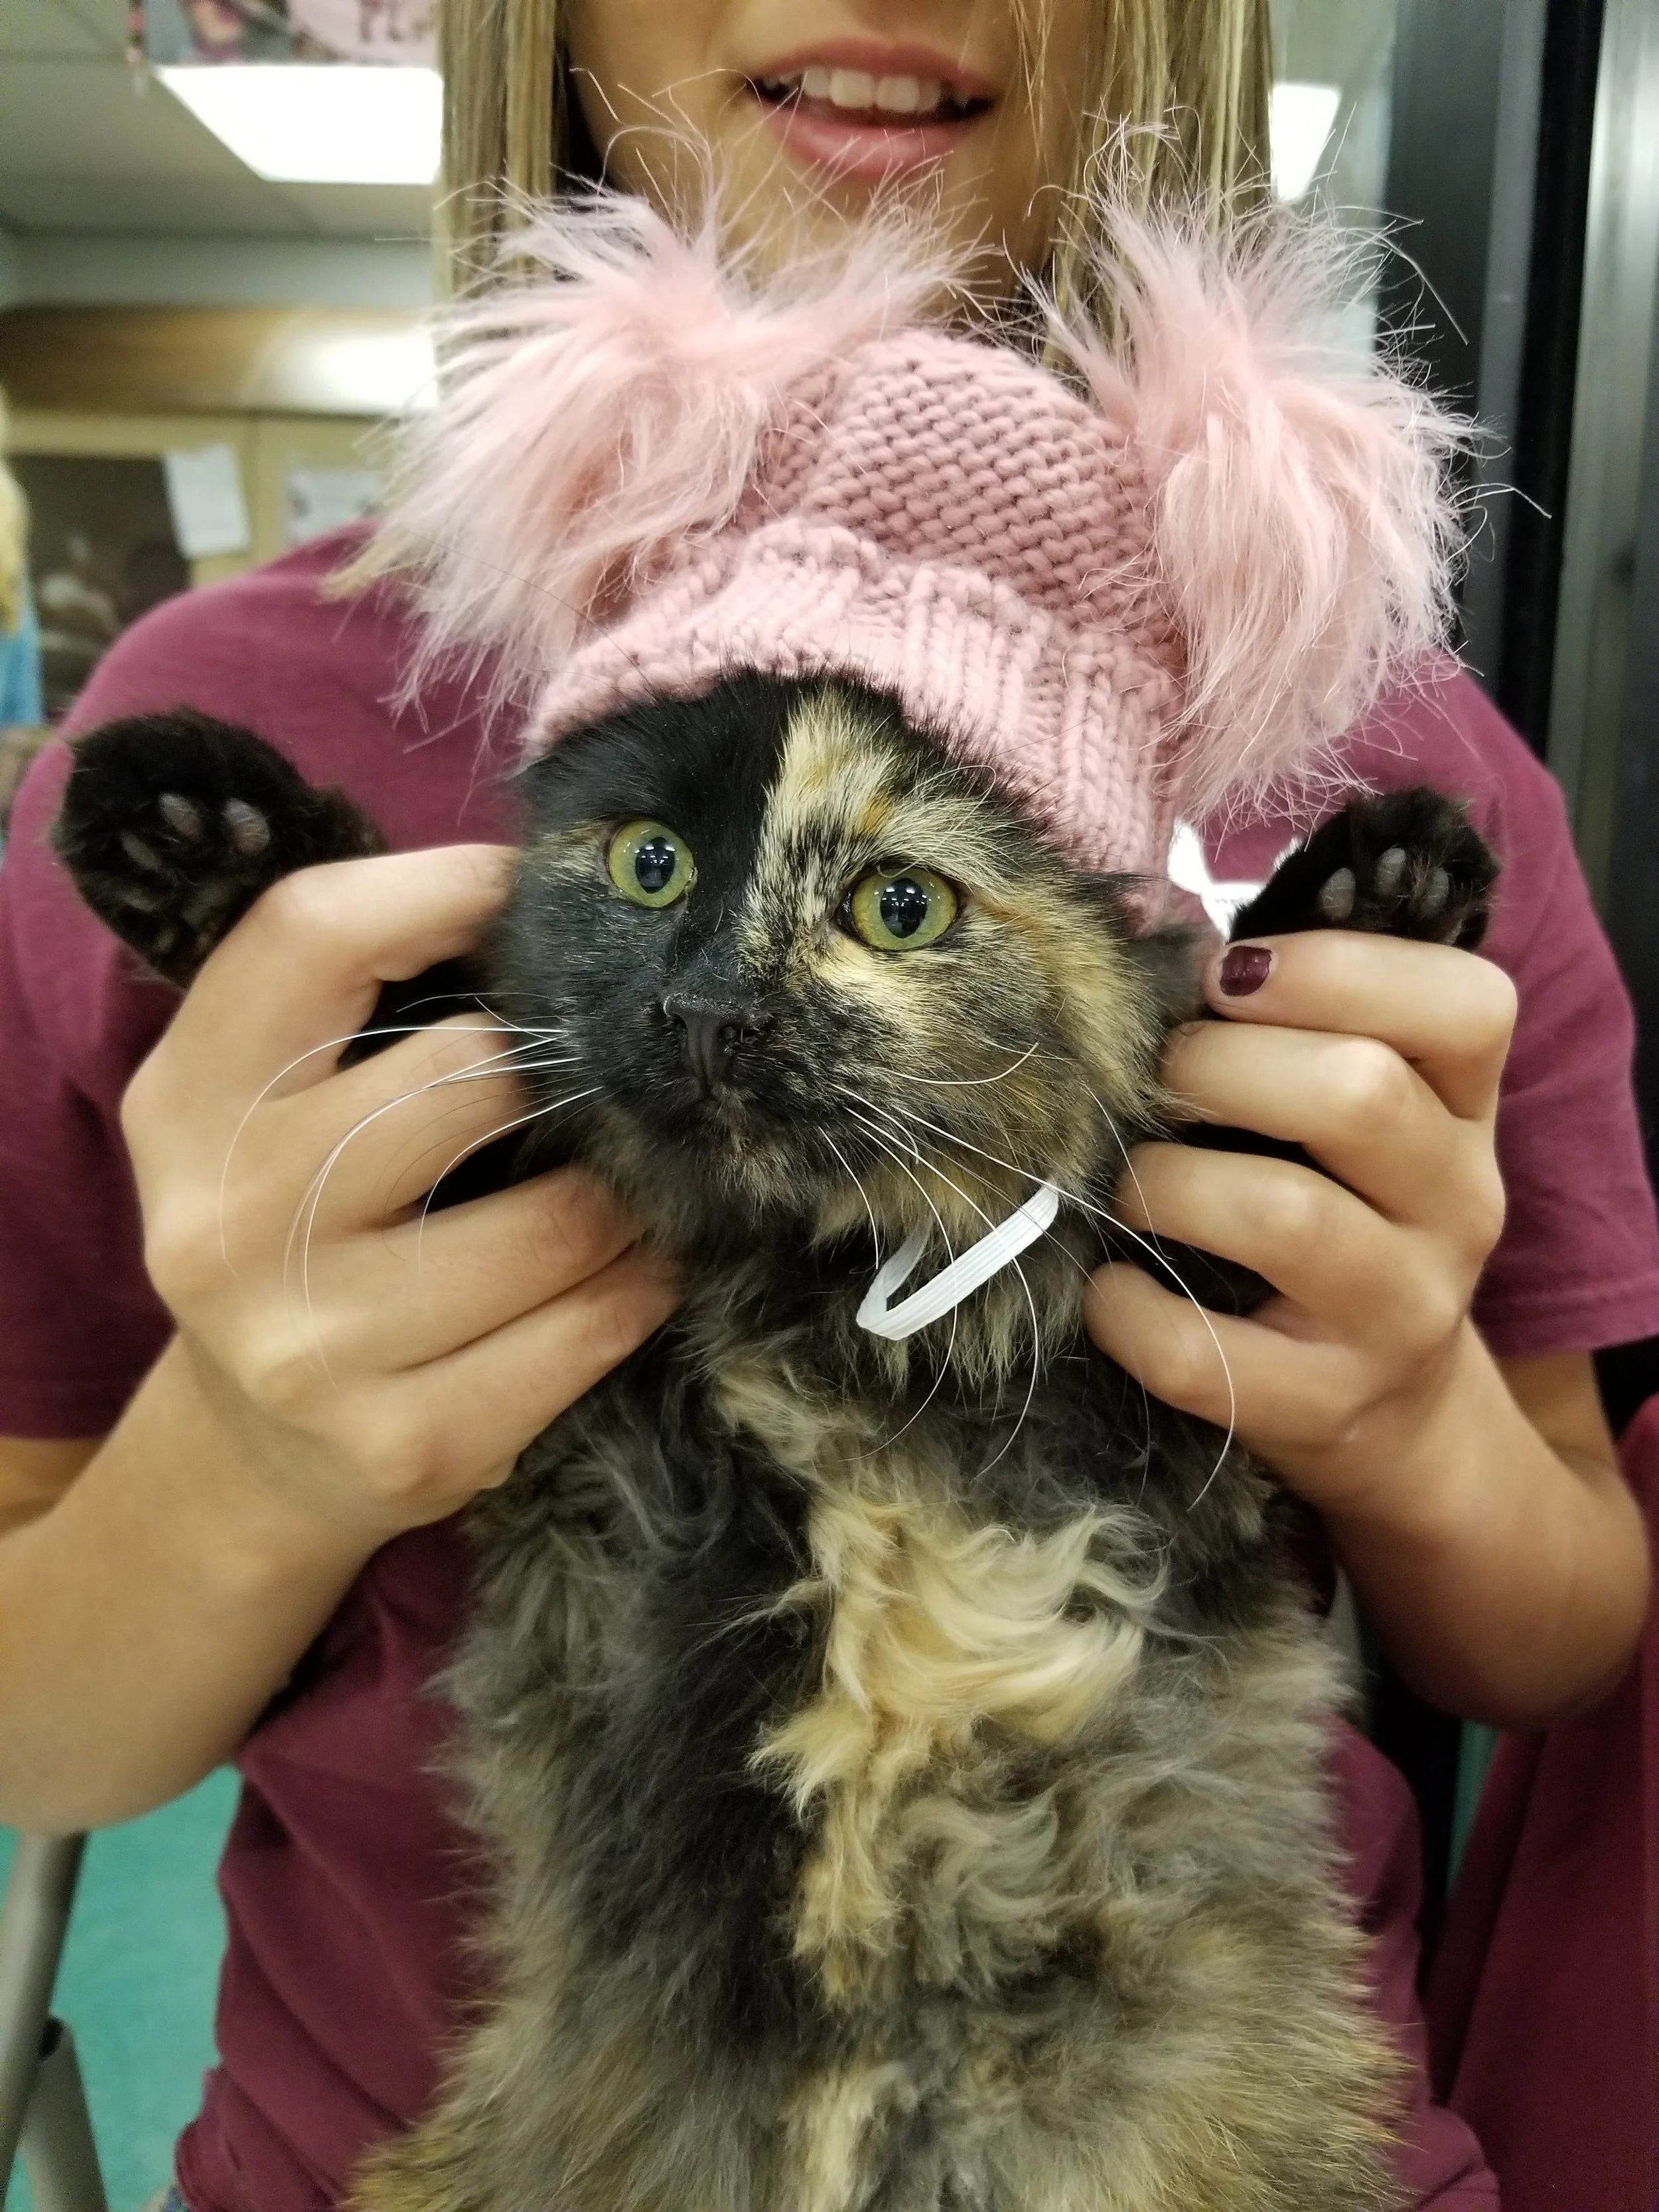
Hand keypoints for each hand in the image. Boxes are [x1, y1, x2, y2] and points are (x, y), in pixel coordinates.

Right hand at [121, 844, 678, 1564]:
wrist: (261, 1453)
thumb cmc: (307, 1228)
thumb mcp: (276, 1107)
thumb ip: (364, 1004)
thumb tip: (557, 898)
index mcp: (188, 1101)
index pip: (311, 933)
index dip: (443, 885)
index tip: (535, 889)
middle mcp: (230, 1221)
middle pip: (469, 1075)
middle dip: (573, 1067)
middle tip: (620, 1071)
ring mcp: (312, 1344)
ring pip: (563, 1219)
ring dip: (634, 1193)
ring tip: (640, 1181)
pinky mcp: (405, 1443)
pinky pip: (590, 1329)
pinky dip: (642, 1286)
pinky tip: (638, 1269)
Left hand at [1082, 929, 1515, 1520]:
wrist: (1394, 1417)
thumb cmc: (1337, 1219)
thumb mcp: (1353, 1123)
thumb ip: (1290, 1032)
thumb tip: (1148, 940)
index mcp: (1465, 1109)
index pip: (1468, 1003)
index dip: (1338, 968)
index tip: (1229, 976)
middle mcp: (1458, 1205)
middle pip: (1359, 1091)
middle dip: (1220, 1065)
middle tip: (1159, 1081)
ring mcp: (1402, 1313)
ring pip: (1286, 1217)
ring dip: (1167, 1183)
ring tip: (1128, 1186)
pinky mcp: (1328, 1406)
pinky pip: (1202, 1352)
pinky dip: (1128, 1310)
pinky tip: (1111, 1287)